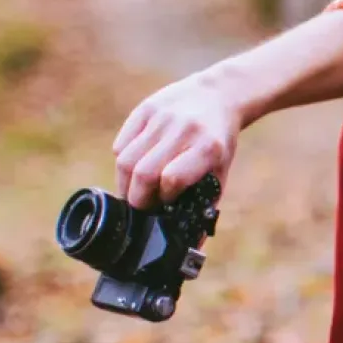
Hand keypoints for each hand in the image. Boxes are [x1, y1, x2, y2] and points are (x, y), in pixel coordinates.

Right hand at [114, 70, 244, 208]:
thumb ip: (206, 205)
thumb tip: (190, 246)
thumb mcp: (220, 171)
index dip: (162, 199)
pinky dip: (122, 161)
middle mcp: (183, 130)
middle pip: (142, 172)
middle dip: (136, 198)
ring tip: (134, 191)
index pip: (171, 179)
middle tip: (140, 207)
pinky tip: (134, 169)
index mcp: (207, 147)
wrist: (218, 95)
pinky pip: (121, 143)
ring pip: (125, 159)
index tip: (163, 207)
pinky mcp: (145, 109)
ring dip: (124, 183)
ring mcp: (162, 117)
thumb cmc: (218, 143)